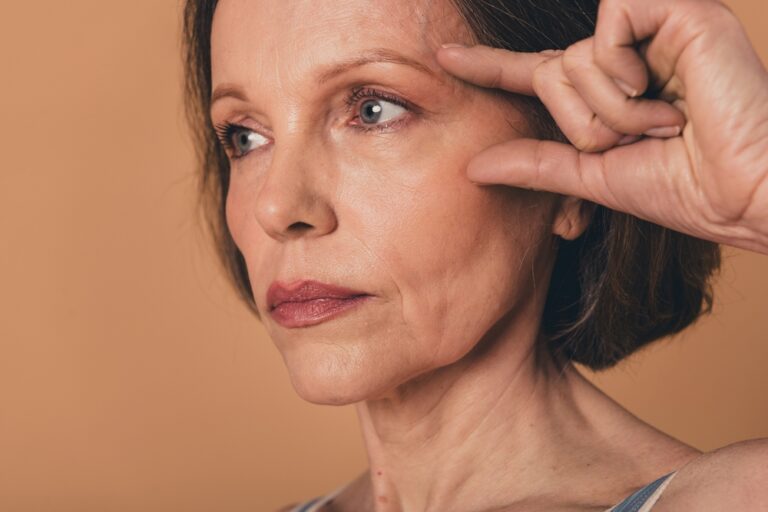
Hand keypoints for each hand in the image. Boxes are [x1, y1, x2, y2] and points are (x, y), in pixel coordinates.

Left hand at [436, 0, 767, 254]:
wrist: (741, 193)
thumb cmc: (684, 189)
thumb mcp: (593, 176)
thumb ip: (535, 164)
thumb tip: (474, 166)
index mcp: (608, 92)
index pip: (536, 74)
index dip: (490, 66)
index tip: (444, 55)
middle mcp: (627, 57)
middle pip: (552, 73)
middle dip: (585, 125)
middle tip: (640, 141)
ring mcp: (652, 32)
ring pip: (577, 58)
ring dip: (613, 111)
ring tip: (665, 122)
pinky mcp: (679, 11)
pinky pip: (609, 27)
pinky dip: (624, 71)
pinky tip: (661, 91)